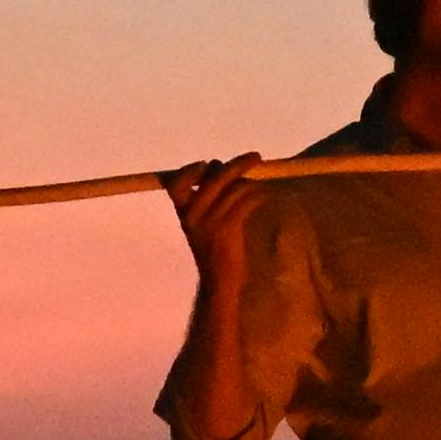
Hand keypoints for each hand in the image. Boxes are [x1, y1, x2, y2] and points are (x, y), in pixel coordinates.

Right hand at [163, 154, 264, 274]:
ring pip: (235, 187)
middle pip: (215, 177)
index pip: (177, 184)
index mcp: (183, 213)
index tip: (206, 164)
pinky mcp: (228, 228)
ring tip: (261, 186)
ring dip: (252, 183)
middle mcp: (192, 215)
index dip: (191, 171)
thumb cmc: (215, 252)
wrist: (219, 282)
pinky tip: (264, 197)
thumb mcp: (202, 226)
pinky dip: (258, 195)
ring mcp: (210, 221)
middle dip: (238, 164)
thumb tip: (223, 169)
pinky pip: (246, 200)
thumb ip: (208, 200)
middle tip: (256, 157)